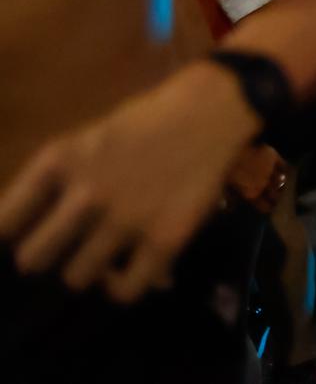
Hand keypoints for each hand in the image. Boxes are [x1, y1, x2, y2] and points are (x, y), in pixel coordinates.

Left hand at [0, 61, 260, 301]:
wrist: (212, 110)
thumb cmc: (146, 119)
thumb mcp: (90, 138)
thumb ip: (62, 181)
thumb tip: (37, 231)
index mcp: (59, 161)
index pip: (4, 221)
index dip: (10, 234)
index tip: (24, 234)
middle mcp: (86, 194)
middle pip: (33, 259)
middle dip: (45, 256)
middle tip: (65, 247)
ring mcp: (125, 220)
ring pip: (76, 277)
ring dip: (86, 268)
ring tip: (102, 255)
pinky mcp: (164, 239)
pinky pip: (126, 290)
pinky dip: (121, 286)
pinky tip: (127, 269)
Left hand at [225, 146, 288, 214]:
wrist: (231, 148)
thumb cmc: (225, 170)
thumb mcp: (224, 188)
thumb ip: (230, 200)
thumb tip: (231, 209)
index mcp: (252, 194)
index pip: (265, 206)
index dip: (267, 208)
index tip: (270, 208)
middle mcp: (264, 185)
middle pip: (275, 195)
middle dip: (276, 197)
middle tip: (277, 198)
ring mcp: (270, 171)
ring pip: (281, 181)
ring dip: (280, 184)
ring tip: (281, 186)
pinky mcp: (273, 157)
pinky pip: (283, 166)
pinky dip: (284, 169)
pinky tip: (284, 171)